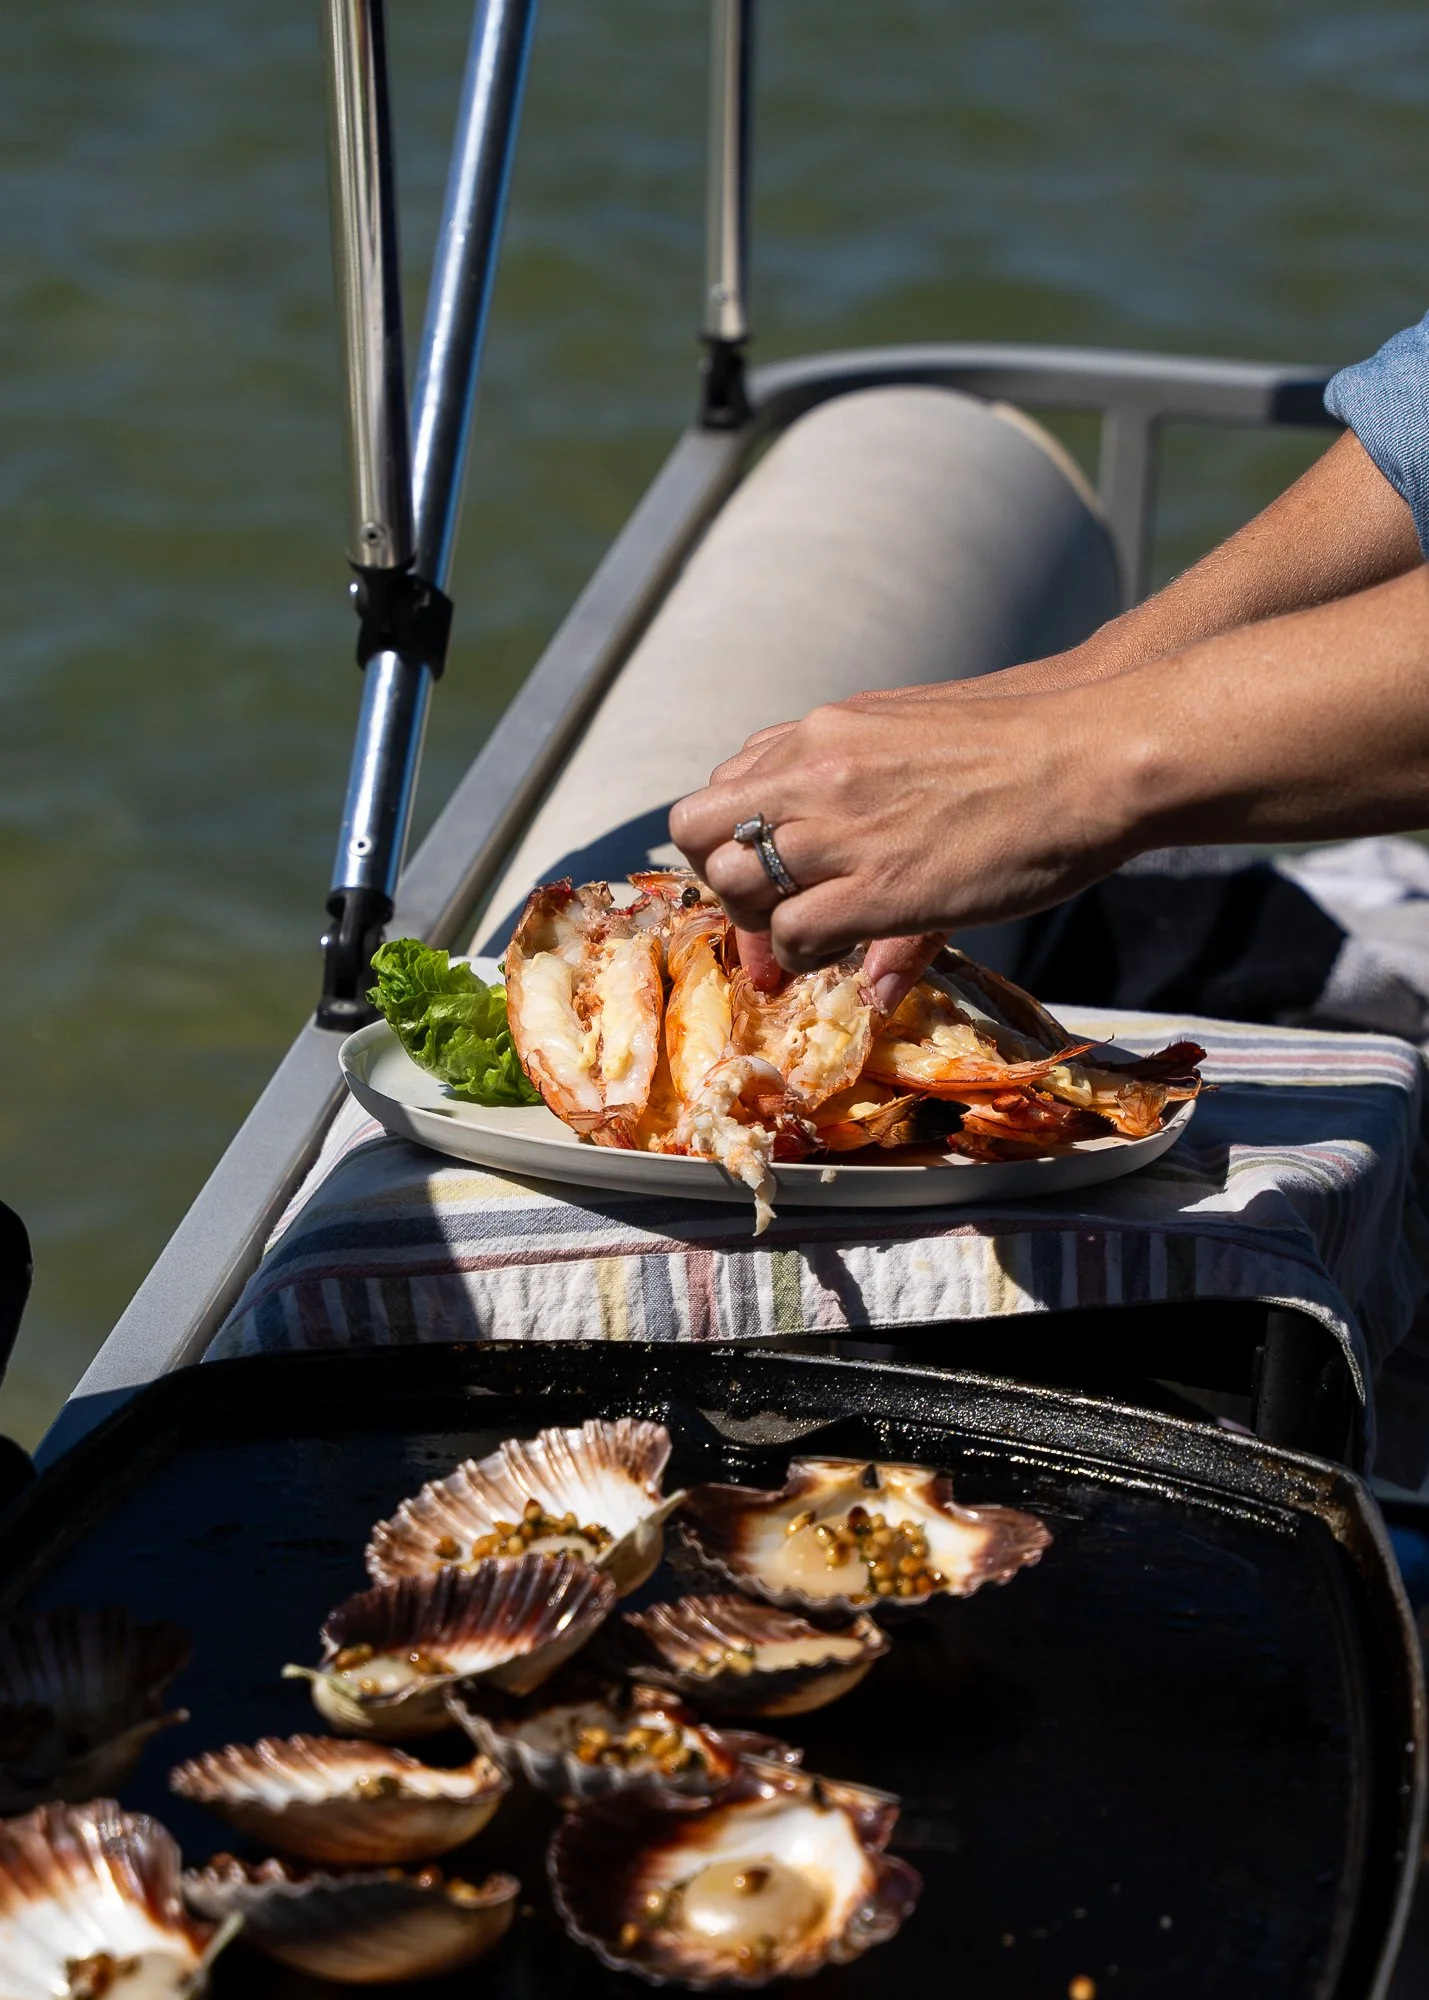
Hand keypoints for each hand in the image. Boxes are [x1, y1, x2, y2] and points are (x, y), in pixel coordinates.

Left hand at [670, 688, 1132, 984]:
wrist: (1094, 750)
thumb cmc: (1026, 743)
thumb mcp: (920, 749)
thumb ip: (869, 808)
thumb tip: (855, 877)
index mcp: (820, 732)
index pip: (723, 786)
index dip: (733, 840)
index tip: (769, 876)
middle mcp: (811, 771)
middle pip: (700, 832)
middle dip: (725, 878)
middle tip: (775, 908)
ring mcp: (837, 828)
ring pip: (733, 884)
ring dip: (760, 920)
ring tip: (813, 933)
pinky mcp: (876, 887)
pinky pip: (792, 935)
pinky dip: (804, 954)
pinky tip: (846, 951)